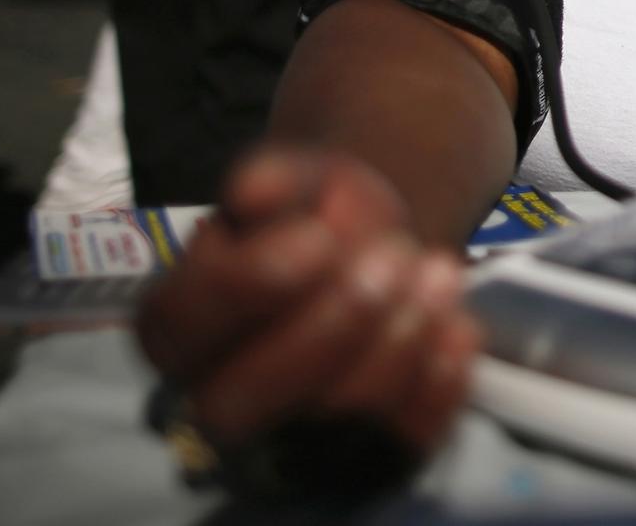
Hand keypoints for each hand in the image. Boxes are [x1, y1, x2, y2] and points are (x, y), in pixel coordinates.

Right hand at [136, 148, 478, 462]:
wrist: (376, 251)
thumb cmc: (319, 216)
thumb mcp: (299, 179)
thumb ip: (275, 178)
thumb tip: (249, 192)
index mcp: (178, 326)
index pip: (180, 325)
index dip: (247, 285)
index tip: (319, 237)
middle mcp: (215, 398)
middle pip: (240, 401)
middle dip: (327, 328)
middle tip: (391, 260)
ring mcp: (285, 439)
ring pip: (323, 426)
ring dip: (393, 347)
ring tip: (438, 274)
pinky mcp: (358, 457)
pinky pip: (395, 445)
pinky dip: (434, 388)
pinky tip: (457, 328)